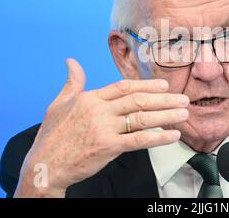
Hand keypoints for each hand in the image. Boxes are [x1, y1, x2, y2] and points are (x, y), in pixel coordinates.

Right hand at [14, 58, 188, 196]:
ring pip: (142, 118)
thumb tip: (71, 62)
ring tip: (183, 113)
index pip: (124, 86)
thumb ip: (72, 83)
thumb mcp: (58, 104)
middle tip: (183, 98)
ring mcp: (104, 129)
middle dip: (164, 99)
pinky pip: (139, 140)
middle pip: (138, 100)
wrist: (45, 165)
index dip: (146, 85)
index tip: (164, 85)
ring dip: (167, 115)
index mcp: (90, 98)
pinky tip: (173, 135)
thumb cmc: (52, 136)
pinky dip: (158, 137)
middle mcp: (99, 111)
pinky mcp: (108, 147)